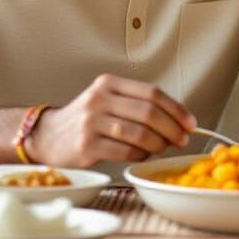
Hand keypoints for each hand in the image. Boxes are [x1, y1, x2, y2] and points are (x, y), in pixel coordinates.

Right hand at [28, 74, 196, 166]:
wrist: (48, 136)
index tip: (190, 123)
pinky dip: (140, 155)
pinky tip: (141, 155)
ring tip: (162, 148)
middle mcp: (99, 99)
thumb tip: (178, 120)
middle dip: (172, 128)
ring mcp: (91, 123)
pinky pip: (125, 152)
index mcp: (109, 83)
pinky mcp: (86, 146)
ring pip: (139, 134)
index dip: (176, 109)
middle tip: (182, 139)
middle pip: (148, 113)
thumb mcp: (108, 100)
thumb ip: (137, 104)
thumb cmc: (87, 119)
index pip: (152, 93)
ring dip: (158, 144)